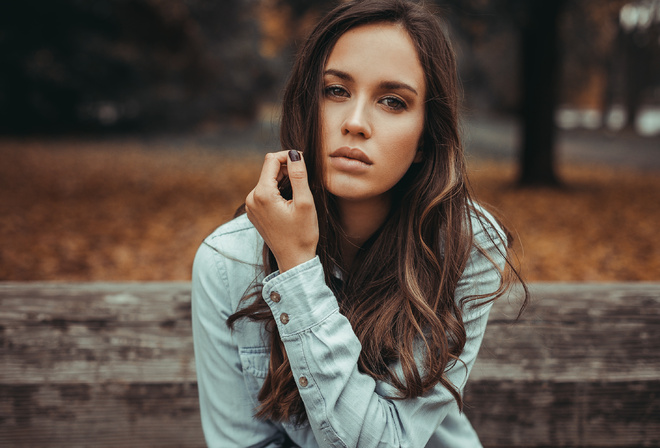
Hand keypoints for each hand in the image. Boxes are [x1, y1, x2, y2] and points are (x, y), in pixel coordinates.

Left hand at [245, 150, 318, 272]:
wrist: (294, 260)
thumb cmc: (302, 234)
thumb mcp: (305, 202)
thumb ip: (299, 175)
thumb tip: (295, 153)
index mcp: (261, 194)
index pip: (271, 160)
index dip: (289, 156)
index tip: (304, 162)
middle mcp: (251, 198)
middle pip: (269, 169)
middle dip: (287, 169)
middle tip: (305, 181)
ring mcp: (250, 206)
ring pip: (267, 180)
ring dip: (284, 180)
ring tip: (299, 194)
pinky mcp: (254, 212)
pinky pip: (265, 192)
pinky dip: (278, 190)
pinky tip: (290, 202)